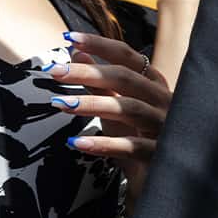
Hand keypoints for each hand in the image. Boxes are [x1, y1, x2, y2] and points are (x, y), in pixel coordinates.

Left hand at [52, 32, 172, 198]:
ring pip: (130, 108)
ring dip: (93, 104)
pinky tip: (77, 143)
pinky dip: (105, 144)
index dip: (100, 45)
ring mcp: (164, 126)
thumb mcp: (116, 108)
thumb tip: (77, 53)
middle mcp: (163, 100)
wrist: (163, 179)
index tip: (69, 38)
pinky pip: (132, 146)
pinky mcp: (161, 154)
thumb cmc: (138, 137)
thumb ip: (100, 82)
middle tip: (54, 71)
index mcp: (154, 84)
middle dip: (89, 73)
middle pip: (126, 79)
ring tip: (60, 103)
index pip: (128, 56)